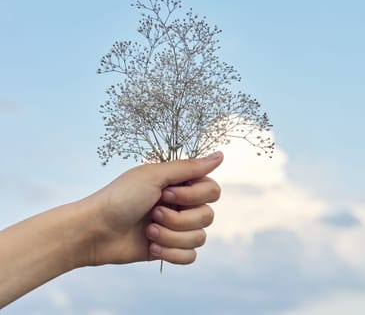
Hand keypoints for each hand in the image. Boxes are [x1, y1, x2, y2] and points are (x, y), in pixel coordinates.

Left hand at [84, 152, 222, 265]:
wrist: (94, 231)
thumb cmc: (120, 198)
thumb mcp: (154, 176)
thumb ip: (190, 167)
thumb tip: (221, 155)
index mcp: (181, 184)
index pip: (213, 191)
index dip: (193, 196)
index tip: (166, 194)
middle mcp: (182, 205)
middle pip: (208, 216)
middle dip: (178, 219)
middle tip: (153, 213)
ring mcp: (176, 228)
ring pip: (199, 238)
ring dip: (170, 236)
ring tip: (147, 232)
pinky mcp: (170, 249)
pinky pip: (190, 257)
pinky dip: (171, 253)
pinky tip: (151, 248)